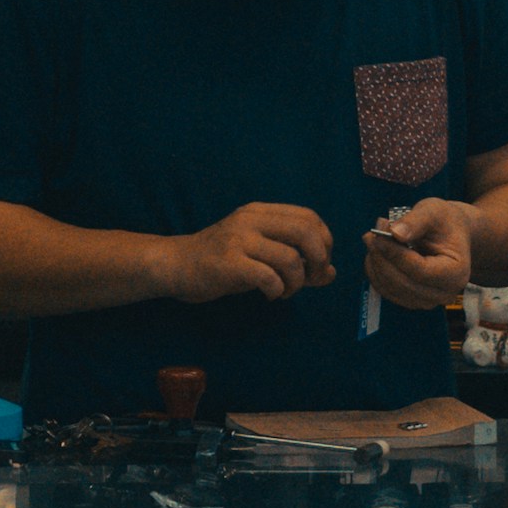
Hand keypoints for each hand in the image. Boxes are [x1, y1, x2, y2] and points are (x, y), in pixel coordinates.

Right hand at [163, 203, 335, 304]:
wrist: (177, 265)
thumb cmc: (222, 261)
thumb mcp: (260, 254)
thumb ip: (295, 260)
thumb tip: (331, 273)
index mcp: (261, 212)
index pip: (309, 217)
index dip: (324, 242)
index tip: (319, 264)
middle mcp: (251, 220)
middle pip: (305, 232)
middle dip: (319, 260)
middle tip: (312, 279)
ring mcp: (239, 239)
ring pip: (290, 258)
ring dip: (297, 282)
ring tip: (286, 291)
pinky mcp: (229, 262)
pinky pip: (268, 277)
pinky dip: (277, 290)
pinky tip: (270, 295)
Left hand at [364, 198, 476, 311]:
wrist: (450, 234)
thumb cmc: (444, 221)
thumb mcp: (433, 211)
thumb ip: (416, 221)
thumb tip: (395, 233)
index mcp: (456, 273)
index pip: (420, 270)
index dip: (395, 254)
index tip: (378, 236)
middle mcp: (445, 293)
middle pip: (404, 283)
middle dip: (382, 259)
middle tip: (371, 235)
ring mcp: (428, 301)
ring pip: (392, 289)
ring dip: (377, 265)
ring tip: (373, 239)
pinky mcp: (413, 300)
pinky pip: (387, 291)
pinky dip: (376, 273)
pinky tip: (376, 253)